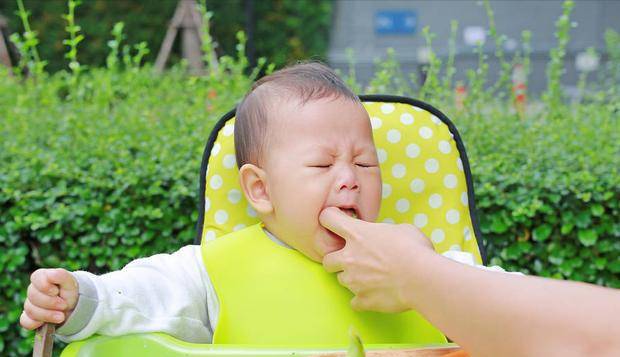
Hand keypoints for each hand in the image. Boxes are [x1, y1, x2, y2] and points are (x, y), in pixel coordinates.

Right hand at [20, 268, 78, 329]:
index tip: (56, 292)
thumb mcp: (70, 282)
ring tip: (61, 316)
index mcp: (41, 277)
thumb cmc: (70, 291)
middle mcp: (33, 290)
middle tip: (64, 305)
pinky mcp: (29, 317)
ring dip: (48, 315)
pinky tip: (48, 323)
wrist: (74, 306)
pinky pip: (26, 322)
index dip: (45, 286)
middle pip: (33, 296)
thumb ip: (61, 275)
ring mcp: (29, 304)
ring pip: (31, 310)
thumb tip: (50, 275)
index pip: (36, 278)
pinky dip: (37, 323)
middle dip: (51, 303)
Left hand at [319, 207, 434, 312]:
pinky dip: (363, 299)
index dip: (330, 219)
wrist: (422, 278)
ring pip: (341, 281)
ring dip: (352, 279)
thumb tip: (385, 237)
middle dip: (336, 260)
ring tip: (371, 278)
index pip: (328, 219)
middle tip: (352, 259)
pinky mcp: (362, 300)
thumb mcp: (401, 229)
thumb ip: (384, 232)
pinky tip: (376, 294)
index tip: (337, 223)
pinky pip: (354, 302)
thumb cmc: (415, 249)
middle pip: (327, 259)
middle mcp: (349, 257)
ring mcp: (353, 280)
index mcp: (357, 234)